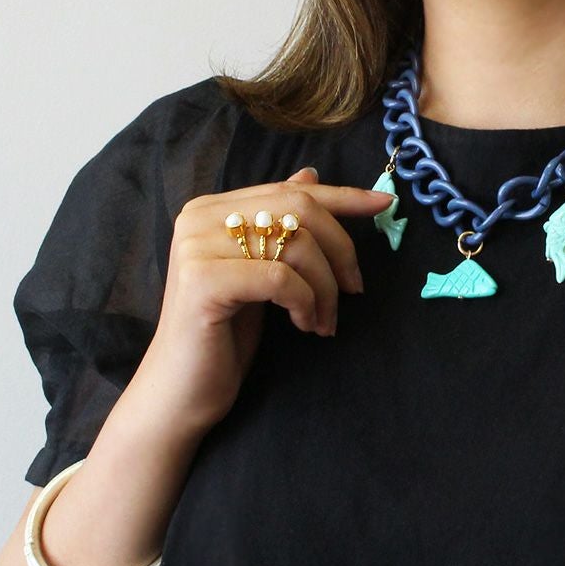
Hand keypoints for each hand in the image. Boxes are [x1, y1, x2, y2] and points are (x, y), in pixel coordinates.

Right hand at [136, 168, 393, 431]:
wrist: (181, 389)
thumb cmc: (224, 332)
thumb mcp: (261, 270)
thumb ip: (278, 223)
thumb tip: (311, 175)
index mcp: (211, 208)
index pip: (290, 190)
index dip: (342, 195)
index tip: (383, 203)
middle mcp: (199, 217)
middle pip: (299, 208)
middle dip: (341, 249)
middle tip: (354, 289)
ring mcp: (197, 247)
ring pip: (296, 244)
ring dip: (326, 288)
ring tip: (324, 320)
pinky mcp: (203, 281)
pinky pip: (281, 279)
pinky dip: (306, 302)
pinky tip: (304, 324)